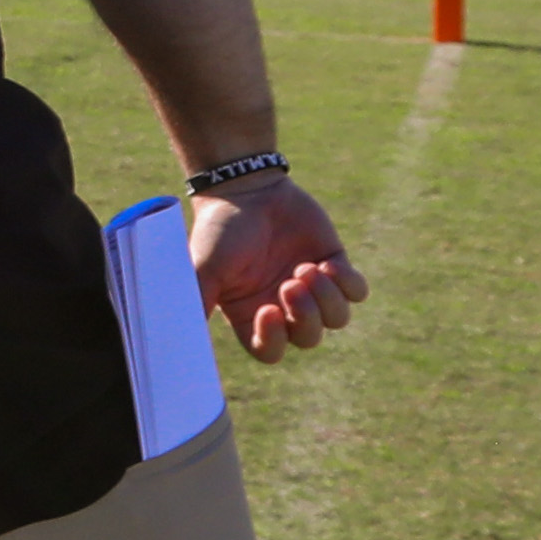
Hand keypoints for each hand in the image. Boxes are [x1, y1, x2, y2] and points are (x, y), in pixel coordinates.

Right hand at [191, 174, 367, 359]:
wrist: (246, 188)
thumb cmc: (219, 230)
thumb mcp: (202, 269)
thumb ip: (197, 306)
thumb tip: (184, 344)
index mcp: (251, 314)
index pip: (269, 351)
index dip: (274, 339)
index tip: (269, 310)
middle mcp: (282, 306)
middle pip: (308, 338)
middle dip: (306, 314)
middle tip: (291, 282)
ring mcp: (311, 287)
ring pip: (337, 318)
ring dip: (326, 297)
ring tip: (308, 268)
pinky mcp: (334, 264)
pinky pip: (356, 292)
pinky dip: (346, 282)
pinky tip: (326, 262)